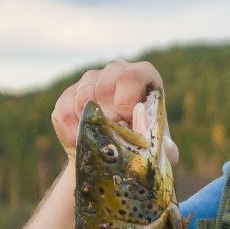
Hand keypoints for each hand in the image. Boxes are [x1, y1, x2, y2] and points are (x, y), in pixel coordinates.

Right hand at [51, 59, 178, 164]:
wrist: (113, 157)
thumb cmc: (144, 147)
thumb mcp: (161, 151)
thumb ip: (166, 149)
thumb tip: (157, 140)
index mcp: (143, 77)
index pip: (130, 76)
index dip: (125, 101)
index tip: (126, 123)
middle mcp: (116, 71)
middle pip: (103, 84)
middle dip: (107, 116)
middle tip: (113, 136)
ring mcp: (90, 81)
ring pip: (82, 96)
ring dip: (90, 125)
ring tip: (100, 142)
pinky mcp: (69, 95)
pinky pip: (63, 109)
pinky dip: (71, 131)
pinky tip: (82, 143)